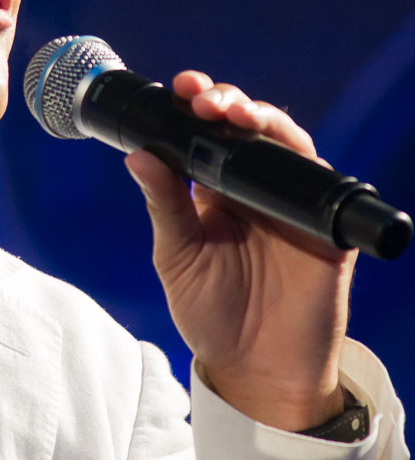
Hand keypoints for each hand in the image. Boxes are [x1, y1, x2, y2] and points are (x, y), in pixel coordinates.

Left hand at [125, 71, 356, 431]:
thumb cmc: (212, 316)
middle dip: (225, 100)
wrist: (257, 371)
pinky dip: (301, 158)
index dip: (194, 106)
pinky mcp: (323, 223)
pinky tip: (278, 146)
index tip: (179, 87)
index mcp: (213, 190)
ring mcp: (290, 202)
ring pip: (282, 141)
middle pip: (244, 125)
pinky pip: (319, 179)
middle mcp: (252, 188)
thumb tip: (137, 156)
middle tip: (201, 96)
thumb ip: (165, 206)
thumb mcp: (178, 258)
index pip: (205, 133)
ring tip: (233, 111)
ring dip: (261, 117)